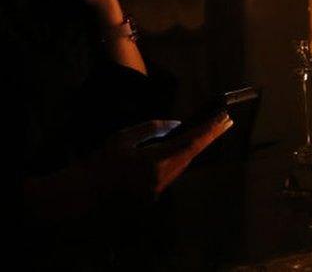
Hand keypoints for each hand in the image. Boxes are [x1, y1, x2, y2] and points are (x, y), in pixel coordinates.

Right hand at [95, 112, 233, 201]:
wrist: (86, 192)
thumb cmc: (101, 162)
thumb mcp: (124, 138)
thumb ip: (152, 129)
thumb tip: (176, 125)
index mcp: (155, 162)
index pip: (190, 144)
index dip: (209, 130)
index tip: (223, 118)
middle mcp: (162, 178)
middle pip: (192, 154)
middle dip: (209, 136)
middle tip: (225, 120)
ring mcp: (159, 188)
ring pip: (184, 164)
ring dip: (196, 147)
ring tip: (210, 129)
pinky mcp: (154, 194)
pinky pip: (173, 172)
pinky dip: (182, 157)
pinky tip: (186, 146)